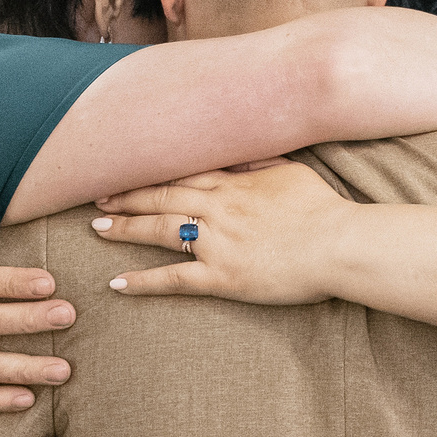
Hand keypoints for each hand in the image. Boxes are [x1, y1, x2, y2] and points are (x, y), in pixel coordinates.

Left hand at [93, 162, 349, 304]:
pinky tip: (117, 283)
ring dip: (126, 229)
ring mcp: (217, 243)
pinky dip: (143, 281)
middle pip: (161, 198)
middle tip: (97, 197)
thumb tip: (235, 153)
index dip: (149, 174)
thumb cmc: (322, 208)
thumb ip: (259, 162)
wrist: (339, 243)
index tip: (125, 172)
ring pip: (160, 232)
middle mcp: (217, 209)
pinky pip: (174, 279)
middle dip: (127, 197)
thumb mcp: (291, 172)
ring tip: (98, 229)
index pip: (180, 175)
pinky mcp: (222, 277)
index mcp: (233, 184)